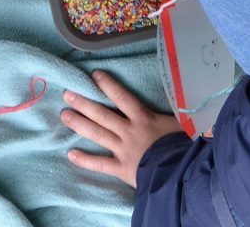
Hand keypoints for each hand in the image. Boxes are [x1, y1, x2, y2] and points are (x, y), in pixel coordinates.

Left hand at [62, 71, 183, 186]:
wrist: (181, 173)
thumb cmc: (184, 147)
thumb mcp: (183, 124)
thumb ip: (176, 113)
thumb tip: (184, 99)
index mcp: (144, 118)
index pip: (123, 98)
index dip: (108, 85)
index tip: (94, 75)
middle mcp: (130, 131)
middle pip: (103, 114)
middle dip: (84, 103)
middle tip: (67, 94)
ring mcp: (123, 150)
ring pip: (98, 134)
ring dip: (80, 124)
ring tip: (64, 115)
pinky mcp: (122, 169)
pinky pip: (100, 164)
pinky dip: (85, 160)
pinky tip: (70, 154)